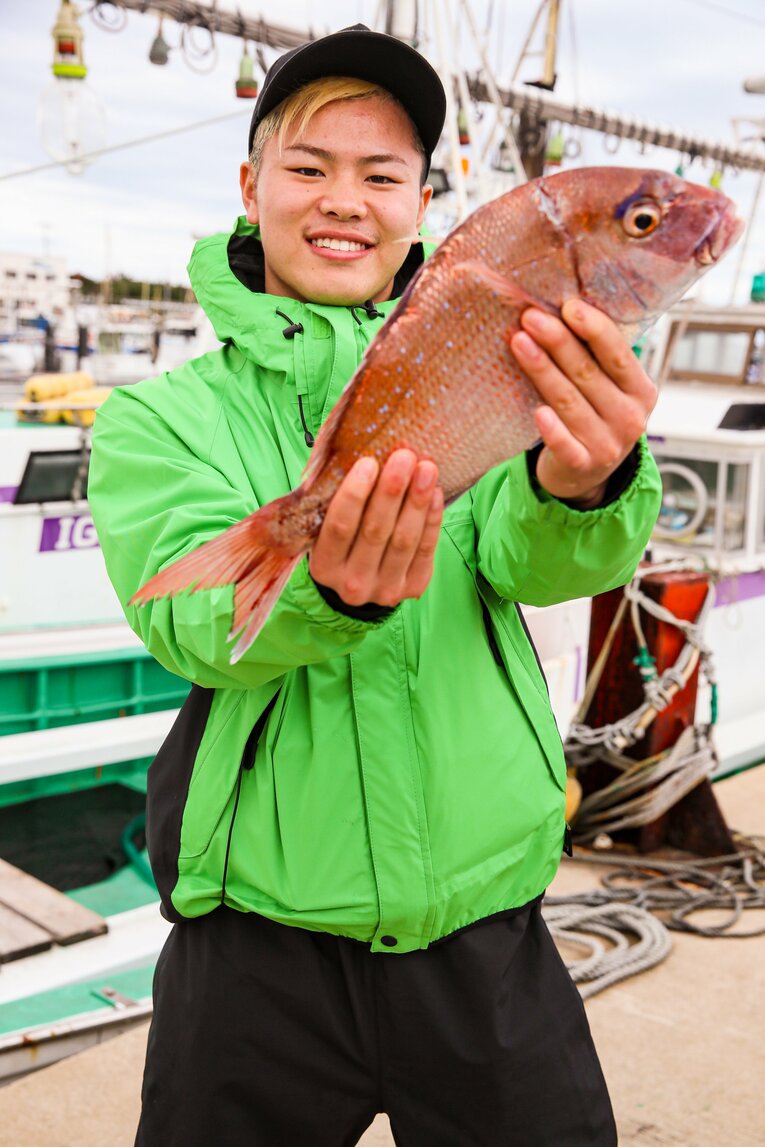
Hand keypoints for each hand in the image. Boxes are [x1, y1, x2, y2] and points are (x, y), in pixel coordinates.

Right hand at [309, 449, 442, 608]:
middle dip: (391, 491)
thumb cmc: (344, 540)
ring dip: (417, 501)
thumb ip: (337, 499)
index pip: (339, 528)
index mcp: (324, 566)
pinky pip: (426, 550)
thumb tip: (359, 449)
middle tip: (404, 457)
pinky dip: (432, 520)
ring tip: (426, 468)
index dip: (354, 494)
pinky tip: (434, 493)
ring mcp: (384, 590)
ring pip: (404, 540)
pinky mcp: (412, 587)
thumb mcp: (328, 526)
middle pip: (375, 532)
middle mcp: (352, 583)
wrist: (360, 580)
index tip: (368, 462)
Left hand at [510, 300, 656, 507]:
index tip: (568, 306)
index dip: (594, 328)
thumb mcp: (609, 389)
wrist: (586, 473)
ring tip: (519, 343)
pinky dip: (552, 429)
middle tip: (531, 317)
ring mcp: (607, 444)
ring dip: (543, 370)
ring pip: (568, 401)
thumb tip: (563, 310)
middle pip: (587, 373)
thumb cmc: (595, 416)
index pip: (617, 354)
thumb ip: (596, 358)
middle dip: (558, 341)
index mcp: (641, 390)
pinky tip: (538, 411)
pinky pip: (565, 446)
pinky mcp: (583, 465)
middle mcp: (629, 418)